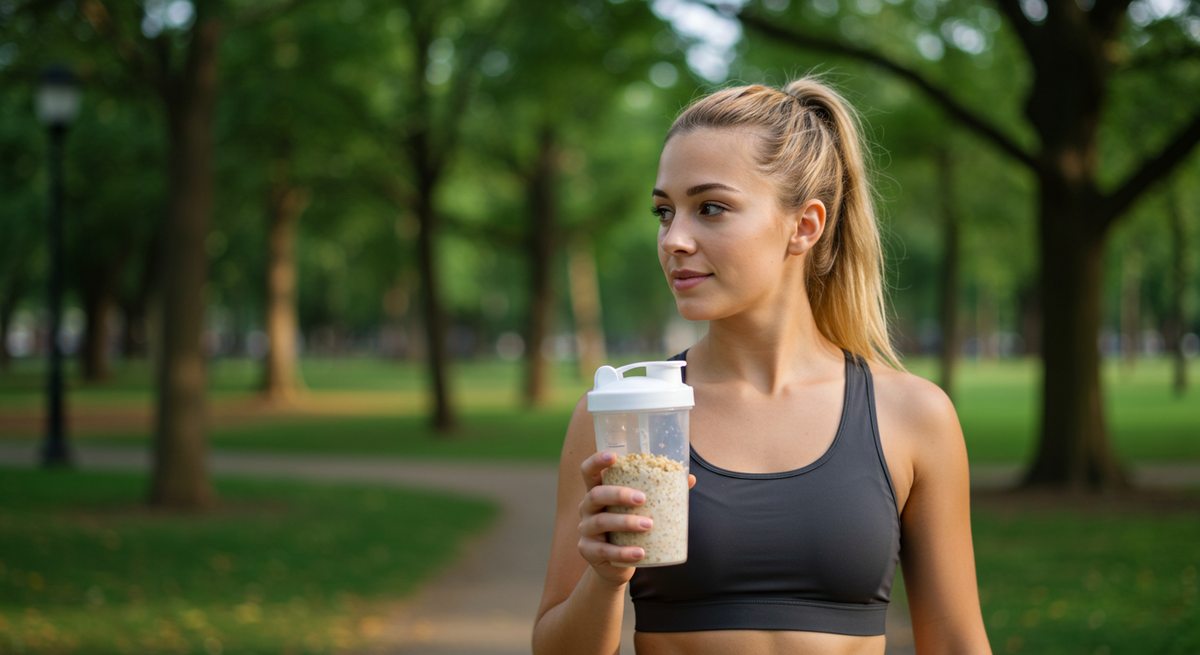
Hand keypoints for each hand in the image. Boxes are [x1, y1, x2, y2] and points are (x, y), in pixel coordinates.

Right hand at [577, 451, 695, 586]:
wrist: (614, 566)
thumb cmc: (628, 531)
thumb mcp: (637, 510)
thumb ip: (659, 493)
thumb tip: (689, 478)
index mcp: (597, 491)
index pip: (589, 471)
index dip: (597, 461)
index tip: (614, 456)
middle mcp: (586, 508)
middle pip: (595, 495)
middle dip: (619, 494)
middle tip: (643, 499)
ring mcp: (585, 530)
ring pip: (602, 522)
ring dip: (626, 522)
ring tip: (649, 525)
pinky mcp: (588, 551)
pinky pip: (605, 551)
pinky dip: (624, 552)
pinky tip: (640, 553)